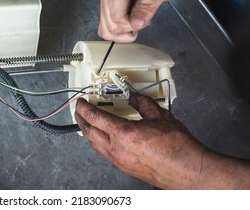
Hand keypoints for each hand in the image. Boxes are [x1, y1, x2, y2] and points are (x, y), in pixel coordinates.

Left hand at [75, 94, 208, 188]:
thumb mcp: (160, 116)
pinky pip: (104, 153)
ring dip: (88, 131)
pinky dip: (99, 142)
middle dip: (80, 119)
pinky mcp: (124, 167)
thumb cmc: (178, 148)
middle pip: (88, 131)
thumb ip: (143, 104)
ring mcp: (119, 160)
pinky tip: (105, 137)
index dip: (83, 107)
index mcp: (123, 133)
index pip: (93, 117)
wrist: (188, 170)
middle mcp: (116, 148)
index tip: (81, 102)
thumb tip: (135, 98)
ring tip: (90, 122)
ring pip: (93, 144)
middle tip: (80, 110)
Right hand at [97, 0, 185, 41]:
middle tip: (144, 14)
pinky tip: (129, 20)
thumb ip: (149, 4)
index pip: (117, 15)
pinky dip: (118, 29)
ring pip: (106, 27)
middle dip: (129, 26)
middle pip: (111, 23)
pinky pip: (104, 25)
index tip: (146, 17)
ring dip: (124, 28)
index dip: (133, 23)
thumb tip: (135, 23)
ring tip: (138, 15)